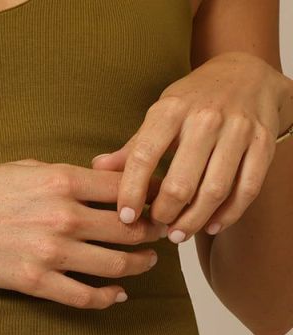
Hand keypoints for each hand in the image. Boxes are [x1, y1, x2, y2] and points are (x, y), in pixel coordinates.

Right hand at [0, 159, 166, 308]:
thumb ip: (66, 175)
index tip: (160, 201)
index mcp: (62, 180)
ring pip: (115, 264)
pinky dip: (107, 298)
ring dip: (138, 264)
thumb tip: (101, 179)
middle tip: (162, 233)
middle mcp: (62, 215)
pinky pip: (84, 296)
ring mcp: (50, 252)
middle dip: (152, 231)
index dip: (150, 194)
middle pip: (129, 227)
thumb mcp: (24, 168)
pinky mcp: (35, 281)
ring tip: (146, 262)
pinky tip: (116, 295)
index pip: (126, 187)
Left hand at [90, 51, 290, 241]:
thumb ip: (132, 147)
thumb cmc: (194, 101)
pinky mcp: (263, 141)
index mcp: (171, 110)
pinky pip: (247, 188)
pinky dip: (228, 214)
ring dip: (194, 220)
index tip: (126, 218)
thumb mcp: (160, 115)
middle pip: (181, 183)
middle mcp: (206, 118)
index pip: (143, 157)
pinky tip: (211, 226)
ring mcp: (238, 129)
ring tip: (179, 234)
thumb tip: (97, 168)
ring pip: (215, 190)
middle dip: (165, 213)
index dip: (131, 193)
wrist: (248, 72)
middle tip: (157, 227)